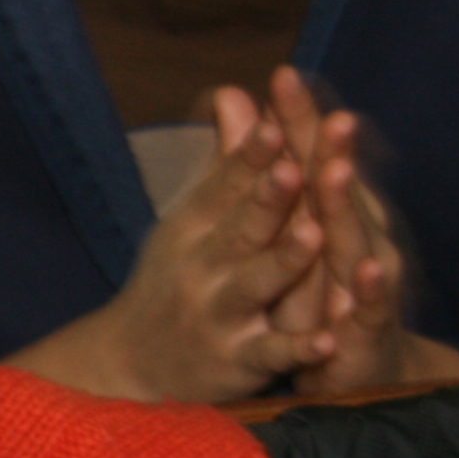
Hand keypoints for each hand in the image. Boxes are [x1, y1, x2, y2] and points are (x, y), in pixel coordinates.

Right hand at [73, 84, 334, 402]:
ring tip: (314, 236)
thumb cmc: (174, 280)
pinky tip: (329, 340)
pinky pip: (271, 353)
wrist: (129, 365)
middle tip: (295, 167)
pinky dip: (299, 348)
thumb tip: (236, 92)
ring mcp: (218, 314)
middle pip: (241, 228)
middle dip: (268, 197)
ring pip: (256, 285)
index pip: (225, 184)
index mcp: (193, 227)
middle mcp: (202, 266)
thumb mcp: (191, 220)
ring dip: (285, 261)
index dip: (252, 156)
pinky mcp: (237, 362)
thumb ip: (227, 162)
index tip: (276, 122)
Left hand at [269, 70, 458, 395]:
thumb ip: (256, 164)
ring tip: (338, 176)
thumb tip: (232, 95)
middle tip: (331, 116)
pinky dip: (355, 306)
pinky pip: (352, 322)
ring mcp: (352, 292)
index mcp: (322, 217)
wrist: (347, 372)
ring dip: (342, 215)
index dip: (296, 121)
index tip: (282, 76)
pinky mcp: (352, 339)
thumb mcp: (272, 227)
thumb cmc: (300, 289)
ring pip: (346, 250)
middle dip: (330, 155)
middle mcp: (344, 246)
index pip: (309, 161)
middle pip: (334, 196)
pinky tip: (358, 287)